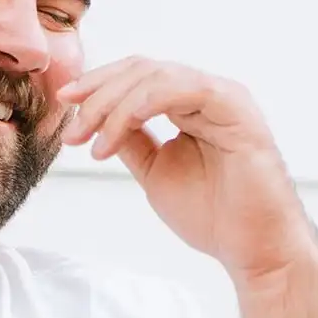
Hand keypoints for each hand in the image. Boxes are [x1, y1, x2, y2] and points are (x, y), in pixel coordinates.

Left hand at [56, 56, 317, 280]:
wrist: (253, 248)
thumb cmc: (214, 215)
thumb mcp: (155, 172)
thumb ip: (132, 142)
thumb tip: (96, 121)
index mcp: (190, 104)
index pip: (137, 76)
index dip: (98, 85)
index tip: (64, 104)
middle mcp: (207, 93)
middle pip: (142, 70)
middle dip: (98, 95)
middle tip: (73, 130)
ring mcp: (223, 98)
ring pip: (157, 77)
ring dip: (115, 105)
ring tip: (93, 142)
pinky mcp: (237, 110)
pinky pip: (186, 89)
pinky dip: (147, 102)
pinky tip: (123, 124)